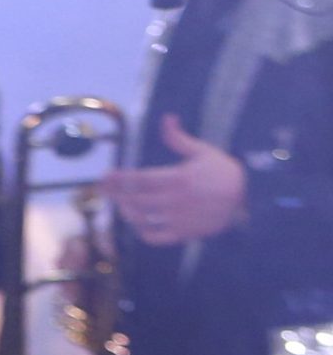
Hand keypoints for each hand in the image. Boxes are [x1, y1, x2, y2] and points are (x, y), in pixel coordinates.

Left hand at [102, 114, 248, 245]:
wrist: (251, 199)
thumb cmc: (223, 171)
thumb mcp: (202, 151)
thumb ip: (178, 137)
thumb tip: (167, 117)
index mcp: (179, 178)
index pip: (140, 179)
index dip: (119, 178)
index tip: (104, 176)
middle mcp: (178, 200)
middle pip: (137, 199)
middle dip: (116, 194)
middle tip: (103, 189)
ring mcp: (181, 219)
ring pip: (144, 219)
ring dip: (127, 212)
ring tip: (120, 204)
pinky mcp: (187, 233)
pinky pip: (158, 238)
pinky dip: (143, 233)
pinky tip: (138, 223)